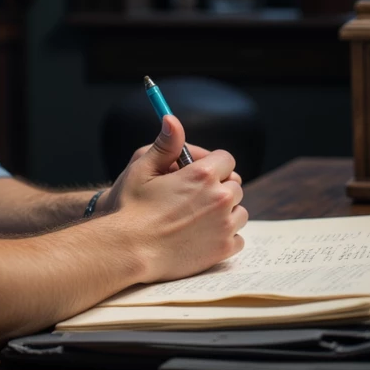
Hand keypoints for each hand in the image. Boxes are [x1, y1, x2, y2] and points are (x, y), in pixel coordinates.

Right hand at [103, 119, 247, 284]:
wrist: (129, 249)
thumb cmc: (132, 208)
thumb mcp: (143, 168)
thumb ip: (166, 144)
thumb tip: (172, 120)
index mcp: (203, 175)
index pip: (226, 160)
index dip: (213, 164)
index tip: (199, 173)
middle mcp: (219, 198)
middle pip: (235, 186)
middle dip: (219, 188)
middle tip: (194, 197)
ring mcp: (224, 225)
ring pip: (239, 212)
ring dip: (225, 212)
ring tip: (199, 217)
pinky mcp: (223, 249)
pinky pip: (238, 238)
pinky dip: (226, 236)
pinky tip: (204, 236)